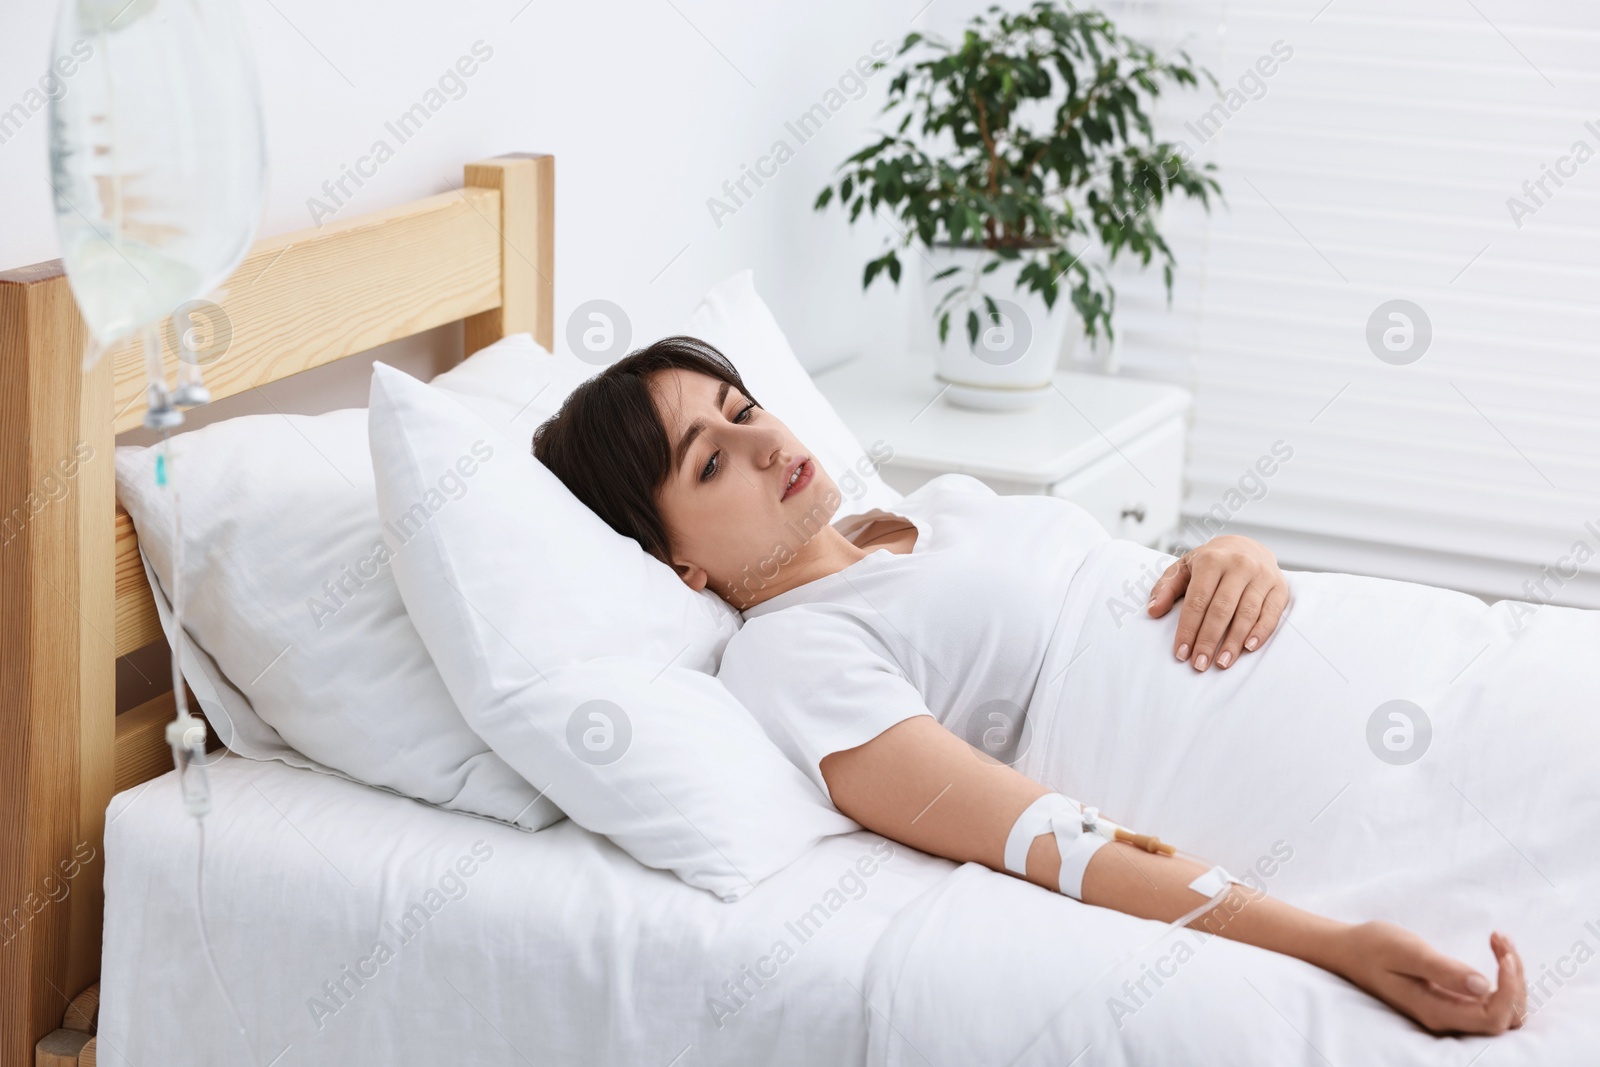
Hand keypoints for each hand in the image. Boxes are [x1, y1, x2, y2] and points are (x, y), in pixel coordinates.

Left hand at [1146, 535, 1287, 670]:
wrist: (1247, 546)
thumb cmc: (1210, 562)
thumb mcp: (1184, 568)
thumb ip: (1166, 588)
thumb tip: (1153, 610)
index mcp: (1212, 560)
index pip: (1197, 601)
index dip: (1188, 629)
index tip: (1181, 653)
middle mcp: (1239, 566)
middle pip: (1221, 610)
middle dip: (1208, 640)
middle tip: (1199, 664)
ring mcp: (1262, 576)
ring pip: (1246, 614)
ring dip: (1233, 642)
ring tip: (1221, 663)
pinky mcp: (1279, 587)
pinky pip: (1271, 613)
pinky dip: (1260, 632)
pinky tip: (1248, 648)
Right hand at [1329, 922, 1524, 1035]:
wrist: (1351, 950)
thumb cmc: (1375, 946)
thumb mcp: (1407, 951)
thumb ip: (1443, 970)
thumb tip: (1484, 985)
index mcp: (1436, 1011)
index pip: (1493, 1018)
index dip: (1508, 990)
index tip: (1502, 953)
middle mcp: (1447, 1020)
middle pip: (1505, 1017)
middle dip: (1513, 979)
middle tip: (1499, 938)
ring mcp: (1451, 1014)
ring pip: (1503, 1011)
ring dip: (1510, 978)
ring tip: (1498, 940)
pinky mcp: (1454, 1003)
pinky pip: (1492, 1001)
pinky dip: (1502, 976)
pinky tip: (1494, 949)